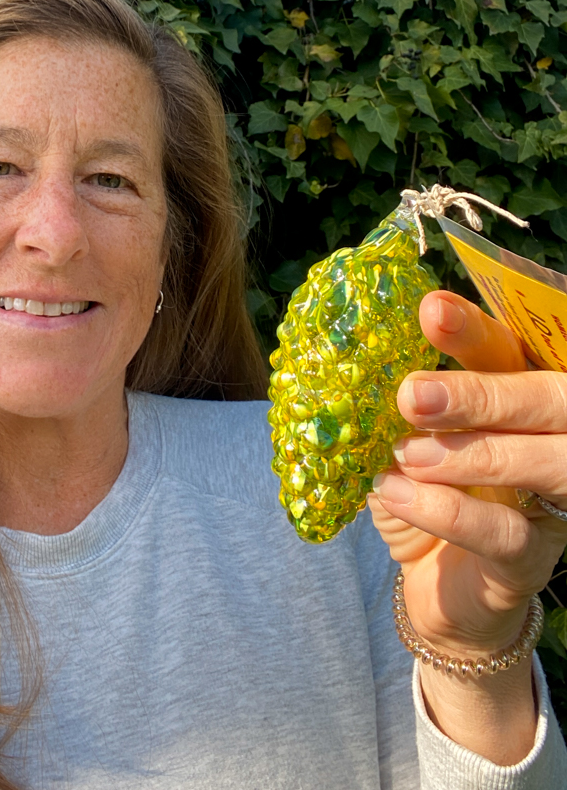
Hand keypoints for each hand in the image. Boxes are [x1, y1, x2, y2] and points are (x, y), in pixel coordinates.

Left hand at [370, 288, 566, 659]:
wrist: (441, 587)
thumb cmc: (429, 492)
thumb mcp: (410, 437)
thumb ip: (401, 404)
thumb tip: (349, 362)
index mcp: (521, 395)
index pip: (514, 347)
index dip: (478, 328)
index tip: (430, 308)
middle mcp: (552, 439)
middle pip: (549, 399)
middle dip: (482, 392)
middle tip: (412, 395)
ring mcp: (552, 500)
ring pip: (547, 463)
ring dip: (472, 452)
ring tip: (405, 453)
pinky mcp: (533, 559)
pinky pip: (506, 533)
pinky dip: (448, 511)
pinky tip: (397, 495)